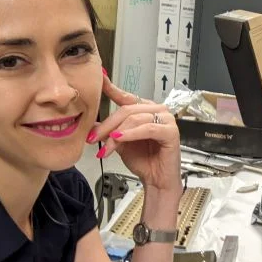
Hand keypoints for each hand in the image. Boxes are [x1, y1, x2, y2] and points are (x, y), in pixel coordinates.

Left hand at [87, 74, 181, 193]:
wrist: (156, 180)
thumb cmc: (144, 161)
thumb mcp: (120, 142)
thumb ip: (108, 130)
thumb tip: (89, 122)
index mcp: (146, 109)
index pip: (126, 96)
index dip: (112, 89)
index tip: (99, 81)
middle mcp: (157, 110)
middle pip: (127, 109)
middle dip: (108, 124)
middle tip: (93, 137)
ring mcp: (166, 120)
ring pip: (135, 119)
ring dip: (117, 133)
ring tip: (106, 146)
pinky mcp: (171, 132)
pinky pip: (148, 129)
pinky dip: (132, 134)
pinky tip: (120, 139)